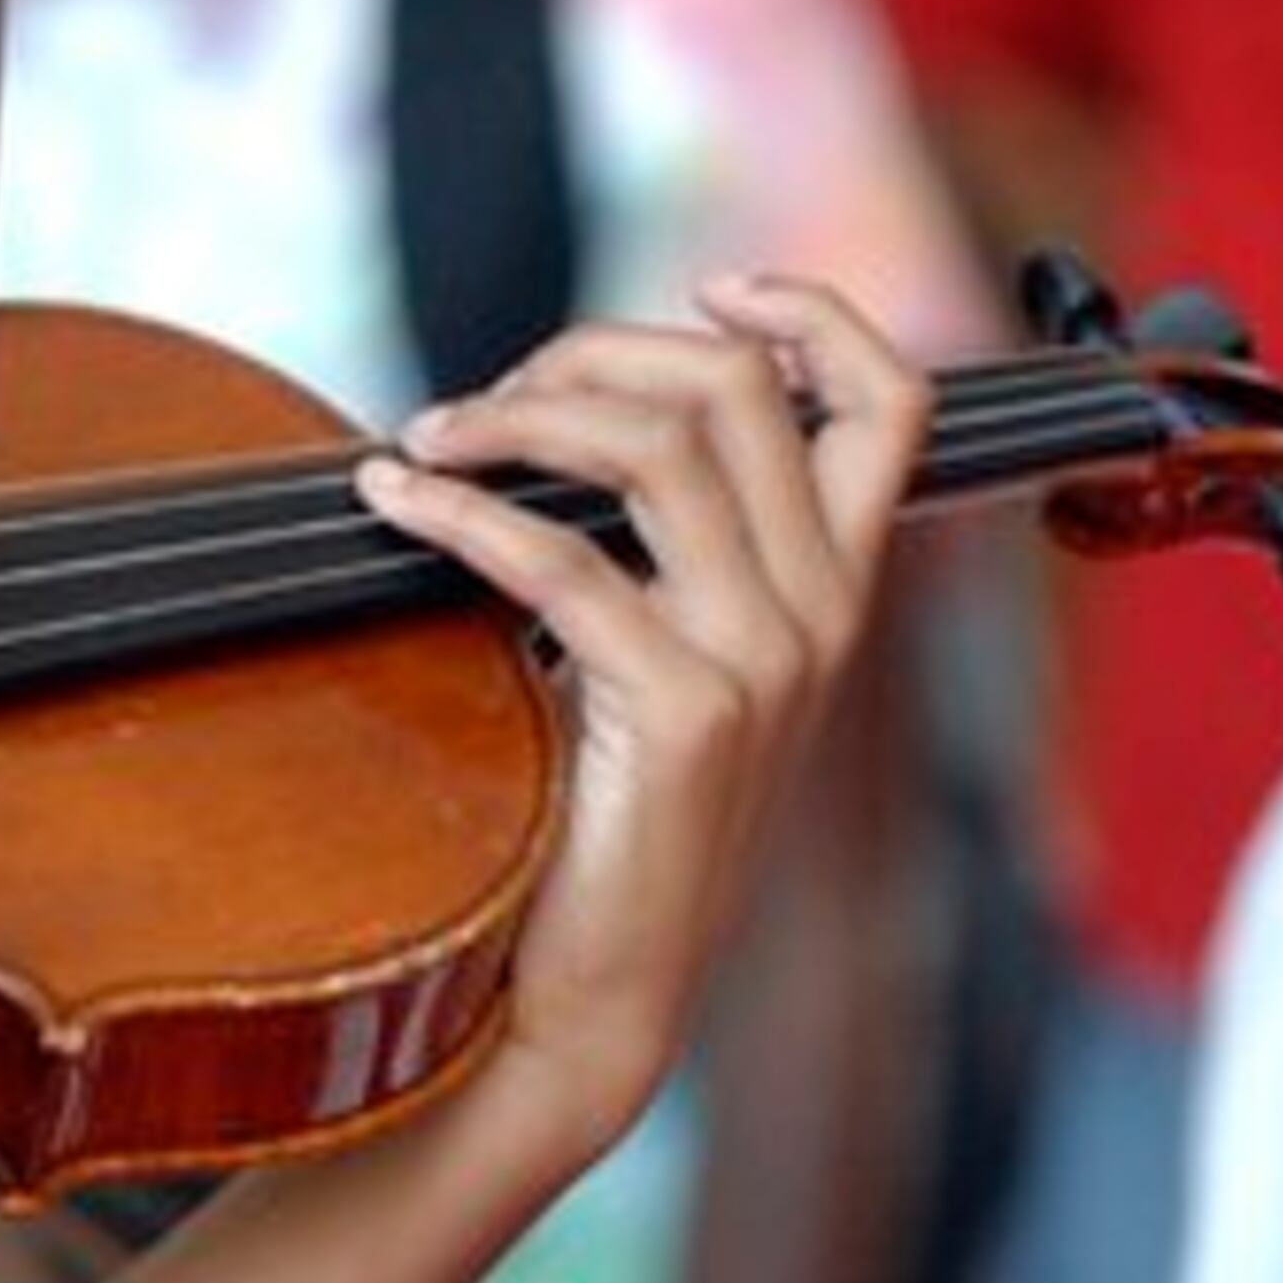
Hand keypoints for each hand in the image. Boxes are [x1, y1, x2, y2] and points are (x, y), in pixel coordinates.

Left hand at [351, 275, 924, 1155]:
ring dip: (518, 415)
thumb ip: (659, 553)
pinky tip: (391, 501)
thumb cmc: (601, 826)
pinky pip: (563, 558)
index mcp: (833, 594)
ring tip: (422, 441)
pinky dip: (459, 510)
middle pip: (737, 390)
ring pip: (661, 446)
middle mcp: (823, 617)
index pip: (892, 403)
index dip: (809, 314)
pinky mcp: (684, 717)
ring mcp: (764, 665)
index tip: (706, 283)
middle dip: (590, 354)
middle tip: (479, 401)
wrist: (590, 998)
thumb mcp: (660, 666)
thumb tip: (553, 414)